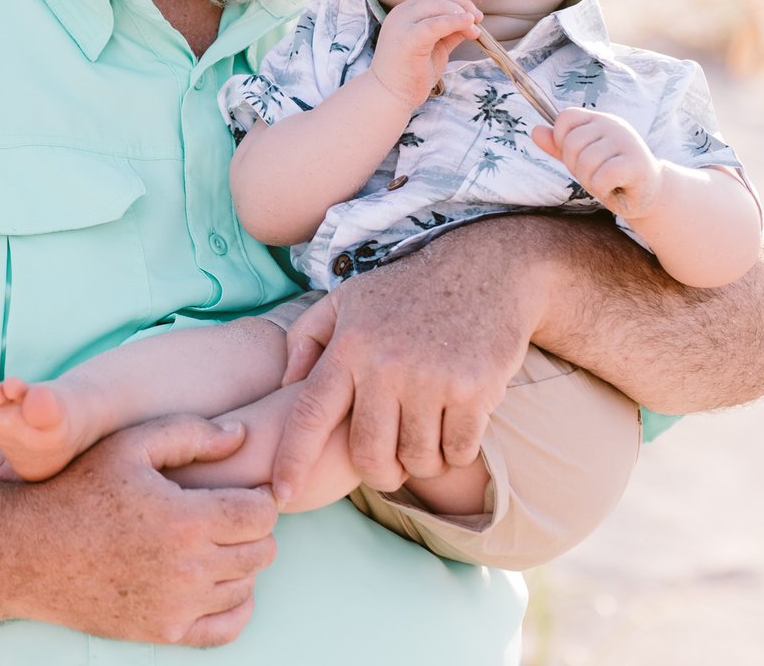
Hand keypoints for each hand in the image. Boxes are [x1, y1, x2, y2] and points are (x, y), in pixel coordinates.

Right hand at [7, 414, 278, 646]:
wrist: (29, 552)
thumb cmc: (77, 489)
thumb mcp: (129, 445)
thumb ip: (190, 433)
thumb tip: (241, 435)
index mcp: (184, 520)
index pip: (262, 514)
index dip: (259, 496)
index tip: (242, 488)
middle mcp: (187, 569)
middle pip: (261, 551)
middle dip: (252, 528)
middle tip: (226, 512)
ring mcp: (176, 606)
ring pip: (247, 585)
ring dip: (239, 562)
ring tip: (211, 540)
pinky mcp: (164, 631)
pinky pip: (228, 627)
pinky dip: (234, 604)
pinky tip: (215, 580)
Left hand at [270, 244, 537, 496]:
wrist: (484, 268)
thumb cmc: (406, 291)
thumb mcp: (347, 300)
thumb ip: (307, 339)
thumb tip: (285, 385)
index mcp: (349, 346)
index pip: (309, 415)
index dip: (291, 461)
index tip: (279, 495)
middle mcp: (385, 365)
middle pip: (370, 455)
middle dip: (379, 473)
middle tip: (389, 465)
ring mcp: (431, 379)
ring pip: (416, 460)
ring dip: (421, 461)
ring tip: (426, 431)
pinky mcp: (473, 390)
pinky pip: (457, 452)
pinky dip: (455, 451)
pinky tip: (456, 423)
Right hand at [369, 0, 479, 105]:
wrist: (388, 96)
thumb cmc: (410, 74)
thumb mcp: (435, 47)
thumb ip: (449, 31)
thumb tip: (471, 20)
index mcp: (404, 14)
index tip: (470, 6)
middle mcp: (400, 14)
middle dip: (461, 2)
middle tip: (478, 18)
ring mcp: (401, 26)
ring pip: (435, 4)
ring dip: (460, 11)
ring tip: (474, 26)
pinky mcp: (407, 40)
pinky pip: (433, 24)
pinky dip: (453, 21)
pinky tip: (468, 24)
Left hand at [531, 107, 662, 217]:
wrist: (647, 194)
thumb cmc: (611, 175)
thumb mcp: (581, 159)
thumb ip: (559, 146)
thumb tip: (534, 130)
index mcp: (598, 120)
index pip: (566, 117)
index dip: (560, 139)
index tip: (575, 156)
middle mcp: (613, 125)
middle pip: (571, 142)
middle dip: (575, 166)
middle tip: (594, 174)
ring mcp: (626, 142)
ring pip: (586, 161)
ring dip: (589, 180)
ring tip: (604, 182)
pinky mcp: (636, 163)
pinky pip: (603, 176)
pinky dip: (601, 188)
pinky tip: (612, 188)